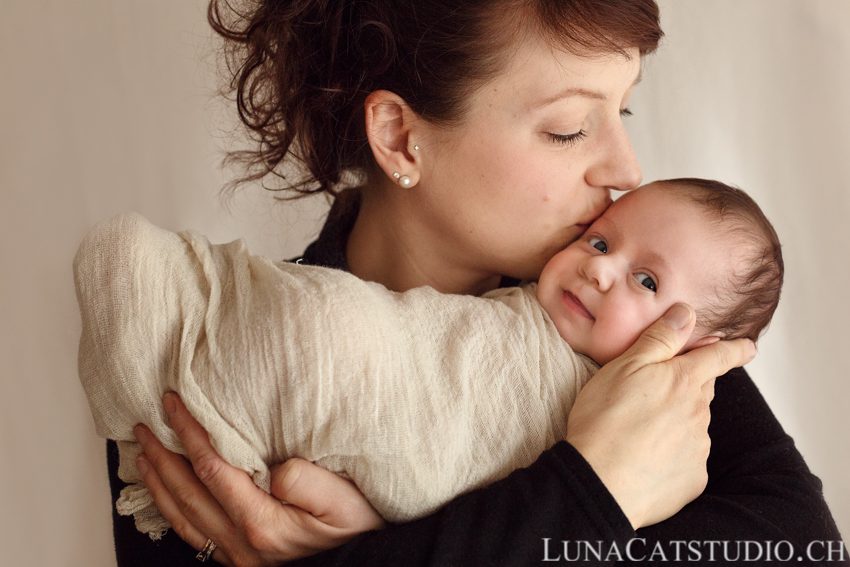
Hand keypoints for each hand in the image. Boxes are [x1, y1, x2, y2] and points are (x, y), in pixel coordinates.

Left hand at [134, 392, 383, 565]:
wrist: (366, 563)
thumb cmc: (358, 529)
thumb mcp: (344, 500)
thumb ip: (306, 481)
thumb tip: (273, 469)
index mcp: (263, 524)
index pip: (213, 469)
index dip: (189, 434)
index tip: (174, 405)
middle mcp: (242, 545)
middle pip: (187, 493)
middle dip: (161, 456)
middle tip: (144, 425)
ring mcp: (238, 557)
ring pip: (182, 517)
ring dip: (159, 483)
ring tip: (143, 455)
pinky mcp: (241, 562)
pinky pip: (193, 535)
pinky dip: (172, 510)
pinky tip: (167, 495)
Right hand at [565, 303, 755, 529]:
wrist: (600, 482)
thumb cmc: (605, 420)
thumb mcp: (624, 367)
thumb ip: (659, 339)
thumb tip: (686, 313)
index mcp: (684, 381)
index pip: (718, 357)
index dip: (735, 349)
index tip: (748, 347)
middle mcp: (699, 413)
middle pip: (702, 391)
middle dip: (690, 386)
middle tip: (661, 389)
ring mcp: (698, 447)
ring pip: (694, 425)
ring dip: (677, 421)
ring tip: (640, 429)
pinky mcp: (692, 478)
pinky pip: (687, 459)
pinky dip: (672, 454)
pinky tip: (646, 457)